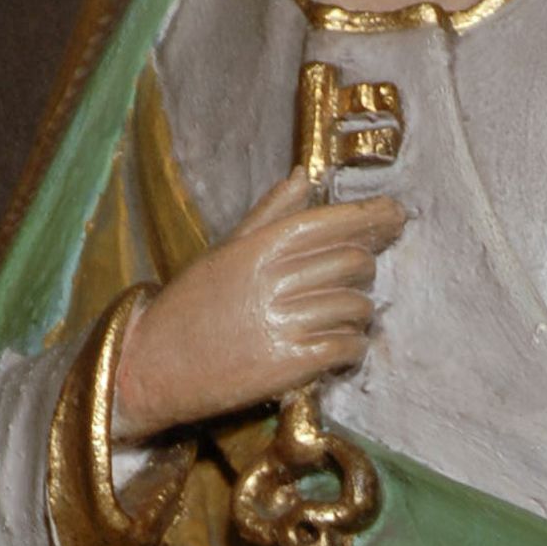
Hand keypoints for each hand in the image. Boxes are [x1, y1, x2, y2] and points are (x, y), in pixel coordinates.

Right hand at [113, 167, 406, 442]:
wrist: (151, 368)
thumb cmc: (187, 308)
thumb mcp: (222, 252)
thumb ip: (268, 214)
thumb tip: (305, 177)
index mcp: (259, 248)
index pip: (332, 223)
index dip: (372, 218)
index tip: (396, 216)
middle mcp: (274, 282)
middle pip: (355, 264)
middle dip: (365, 269)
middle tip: (356, 279)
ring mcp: (284, 324)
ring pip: (357, 308)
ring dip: (359, 314)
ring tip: (340, 319)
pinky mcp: (290, 366)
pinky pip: (348, 348)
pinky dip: (353, 348)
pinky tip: (341, 350)